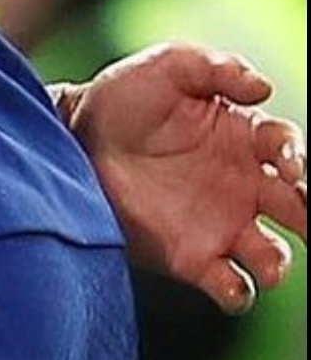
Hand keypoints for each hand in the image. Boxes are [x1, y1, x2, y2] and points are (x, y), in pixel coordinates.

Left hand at [56, 43, 306, 314]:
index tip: (288, 165)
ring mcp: (219, 224)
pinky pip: (230, 286)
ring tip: (270, 267)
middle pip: (296, 206)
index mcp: (242, 137)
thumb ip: (215, 67)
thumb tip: (265, 86)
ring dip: (279, 263)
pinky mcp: (191, 258)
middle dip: (309, 215)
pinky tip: (228, 283)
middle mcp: (241, 184)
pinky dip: (238, 293)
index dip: (295, 155)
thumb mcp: (166, 66)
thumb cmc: (122, 98)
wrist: (72, 141)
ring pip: (271, 253)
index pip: (286, 148)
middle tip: (305, 217)